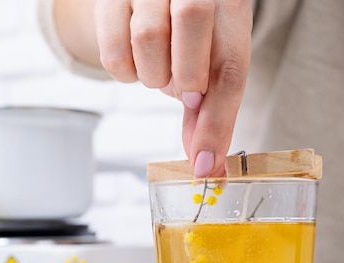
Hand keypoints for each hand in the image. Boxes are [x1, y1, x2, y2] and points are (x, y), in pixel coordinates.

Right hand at [94, 0, 252, 176]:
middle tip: (187, 94)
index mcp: (229, 3)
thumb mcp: (211, 65)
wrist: (148, 4)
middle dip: (187, 73)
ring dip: (153, 75)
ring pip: (147, 38)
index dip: (218, 118)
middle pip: (192, 19)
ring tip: (161, 71)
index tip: (204, 161)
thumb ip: (209, 113)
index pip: (230, 64)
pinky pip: (112, 53)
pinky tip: (136, 63)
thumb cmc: (188, 39)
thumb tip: (207, 165)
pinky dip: (124, 73)